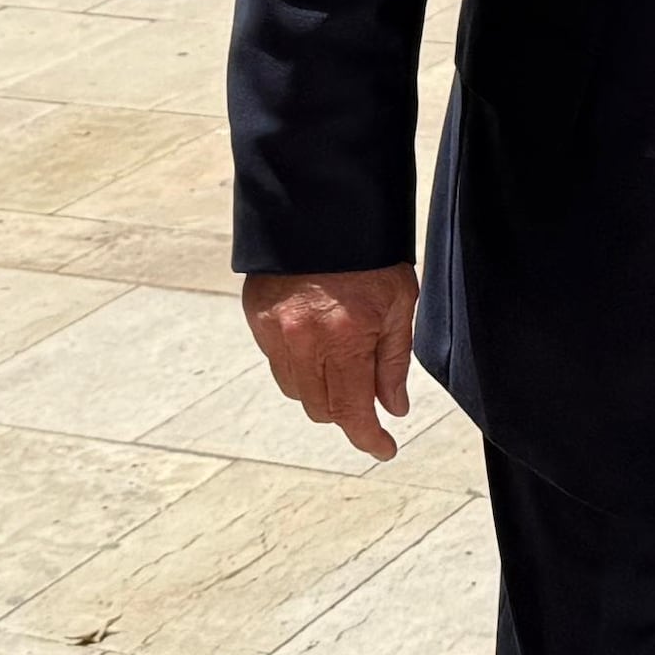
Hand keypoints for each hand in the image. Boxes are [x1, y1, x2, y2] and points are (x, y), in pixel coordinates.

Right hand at [244, 263, 418, 457]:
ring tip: (343, 363)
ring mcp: (274, 329)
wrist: (322, 206)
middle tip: (370, 396)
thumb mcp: (398, 304)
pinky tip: (317, 343)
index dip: (368, 439)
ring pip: (296, 391)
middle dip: (348, 412)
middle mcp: (302, 340)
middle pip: (321, 409)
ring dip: (322, 392)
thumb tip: (394, 408)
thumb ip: (394, 361)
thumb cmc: (369, 253)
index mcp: (343, 338)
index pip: (351, 412)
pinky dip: (299, 366)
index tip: (383, 449)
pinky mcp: (256, 316)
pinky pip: (278, 363)